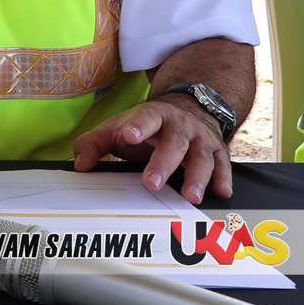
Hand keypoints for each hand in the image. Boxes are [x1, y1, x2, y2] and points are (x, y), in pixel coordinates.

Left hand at [73, 96, 231, 202]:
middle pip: (174, 143)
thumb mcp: (117, 128)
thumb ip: (94, 144)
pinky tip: (222, 192)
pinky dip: (224, 179)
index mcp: (152, 116)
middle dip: (164, 163)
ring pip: (202, 156)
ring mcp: (201, 139)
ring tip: (190, 196)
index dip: (138, 126)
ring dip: (198, 176)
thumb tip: (79, 165)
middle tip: (152, 183)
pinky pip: (223, 165)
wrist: (187, 108)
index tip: (129, 135)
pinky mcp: (217, 151)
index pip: (144, 119)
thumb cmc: (145, 125)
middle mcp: (180, 126)